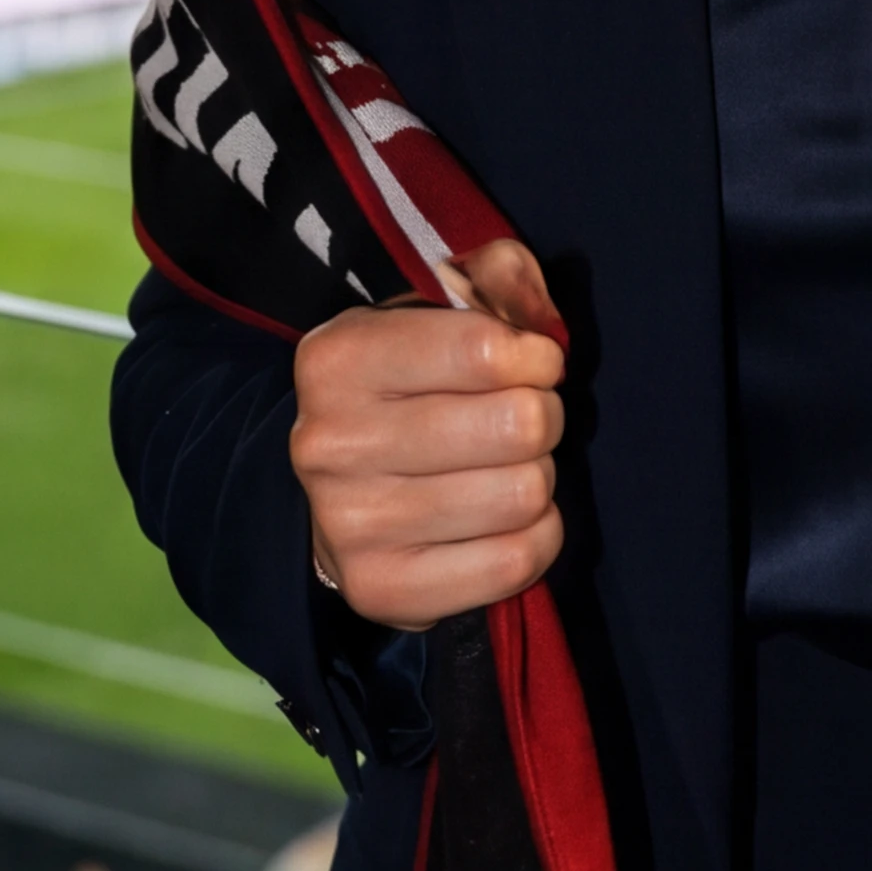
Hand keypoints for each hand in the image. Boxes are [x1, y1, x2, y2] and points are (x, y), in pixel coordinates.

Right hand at [290, 235, 564, 632]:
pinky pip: (516, 562)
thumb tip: (541, 321)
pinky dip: (536, 537)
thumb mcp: (440, 310)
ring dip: (537, 478)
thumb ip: (500, 280)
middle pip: (520, 424)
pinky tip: (504, 521)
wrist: (341, 494)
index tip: (531, 364)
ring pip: (525, 494)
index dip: (536, 356)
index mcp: (337, 359)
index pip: (487, 349)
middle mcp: (329, 442)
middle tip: (521, 423)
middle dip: (542, 418)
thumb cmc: (409, 388)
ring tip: (504, 469)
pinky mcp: (381, 590)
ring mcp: (348, 525)